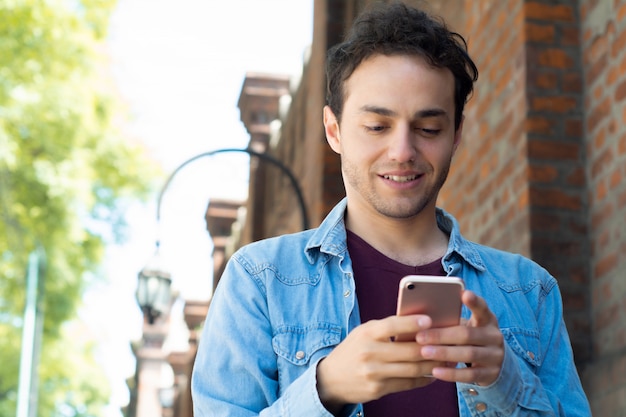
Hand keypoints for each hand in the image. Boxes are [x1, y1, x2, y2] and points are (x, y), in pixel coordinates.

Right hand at [316, 315, 445, 412]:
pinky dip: (423, 379)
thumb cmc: (354, 350)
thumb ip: (387, 328)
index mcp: (367, 334)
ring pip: (412, 369)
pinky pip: (407, 384)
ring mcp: (374, 373)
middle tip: (449, 343)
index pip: (392, 326)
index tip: (429, 320)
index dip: (411, 323)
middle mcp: (370, 353)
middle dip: (432, 347)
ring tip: (446, 360)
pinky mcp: (378, 389)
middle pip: (408, 350)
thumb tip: (419, 325)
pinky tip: (432, 374)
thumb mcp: (364, 333)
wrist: (331, 378)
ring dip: (432, 365)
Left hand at [416, 290, 503, 385]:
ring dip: (444, 353)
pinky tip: (435, 371)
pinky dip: (451, 374)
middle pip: (467, 334)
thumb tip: (421, 318)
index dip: (474, 301)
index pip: (482, 308)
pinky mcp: (491, 374)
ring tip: (424, 352)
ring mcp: (495, 356)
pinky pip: (470, 375)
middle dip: (442, 335)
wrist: (495, 364)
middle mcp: (494, 336)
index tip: (463, 293)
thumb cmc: (471, 339)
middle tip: (420, 337)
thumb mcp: (467, 327)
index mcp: (488, 320)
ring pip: (469, 354)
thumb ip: (452, 321)